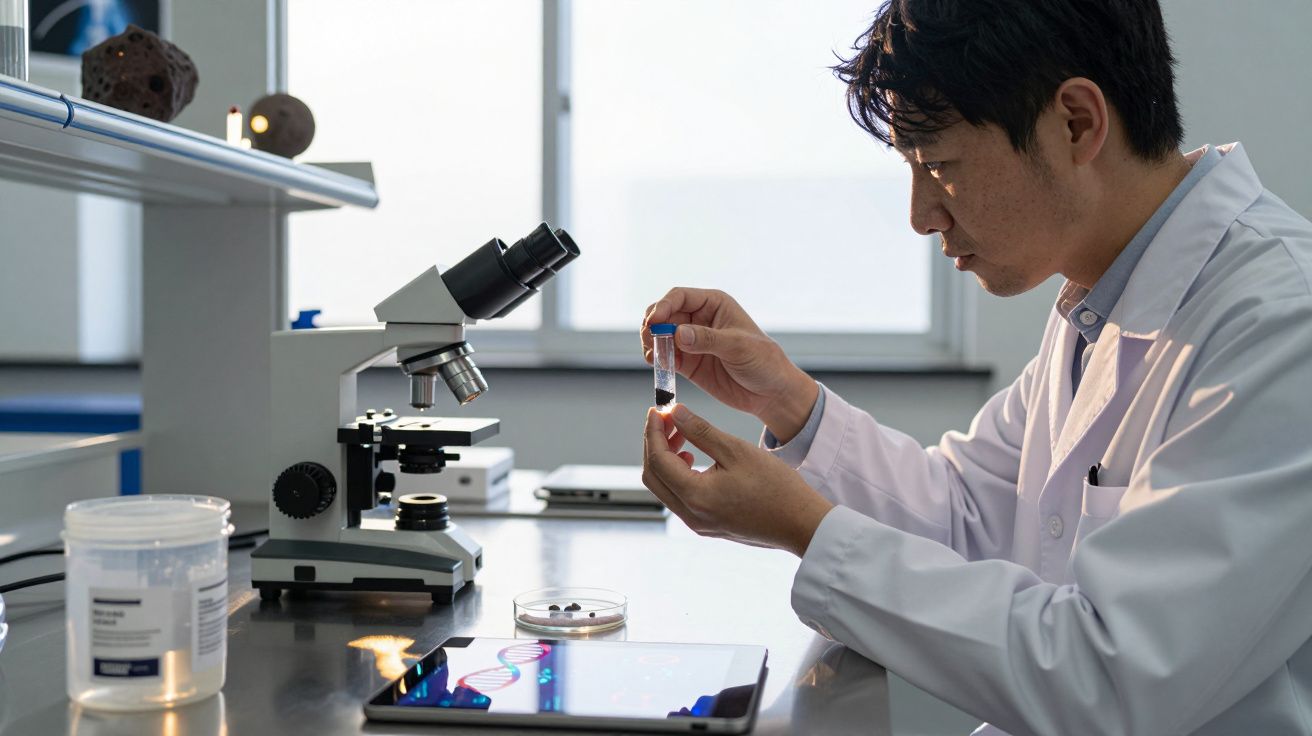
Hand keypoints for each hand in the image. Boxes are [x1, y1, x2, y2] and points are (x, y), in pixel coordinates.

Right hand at [641, 288, 818, 442]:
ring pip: (660, 335)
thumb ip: (707, 339)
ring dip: (651, 342)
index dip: (663, 306)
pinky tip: (656, 364)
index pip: (680, 296)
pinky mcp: (688, 362)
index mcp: (714, 304)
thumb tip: (678, 333)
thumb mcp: (738, 347)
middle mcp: (700, 318)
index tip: (654, 321)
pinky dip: (656, 358)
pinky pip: (664, 356)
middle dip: (652, 324)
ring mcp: (691, 341)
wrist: (771, 393)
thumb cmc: (763, 361)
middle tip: (649, 339)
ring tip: (652, 354)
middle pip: (665, 314)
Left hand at [641, 404, 833, 556]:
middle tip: (667, 421)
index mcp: (696, 496)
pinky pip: (679, 498)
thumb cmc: (777, 488)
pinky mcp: (707, 525)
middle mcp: (691, 515)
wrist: (802, 524)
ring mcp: (698, 524)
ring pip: (664, 488)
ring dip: (666, 459)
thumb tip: (674, 413)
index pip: (657, 460)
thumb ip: (701, 431)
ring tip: (682, 436)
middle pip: (653, 476)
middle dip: (655, 444)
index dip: (653, 431)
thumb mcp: (737, 451)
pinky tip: (693, 458)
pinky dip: (678, 475)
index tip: (657, 410)